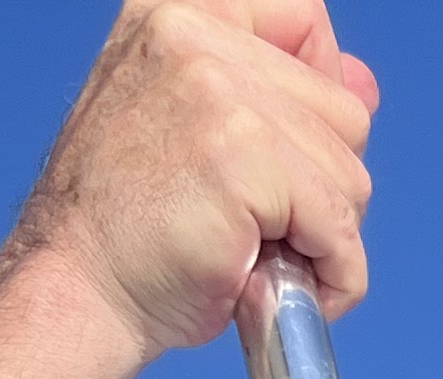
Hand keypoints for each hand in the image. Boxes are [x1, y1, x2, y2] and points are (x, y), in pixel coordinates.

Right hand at [0, 1, 381, 378]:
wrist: (79, 288)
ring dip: (322, 235)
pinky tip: (271, 284)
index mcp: (176, 12)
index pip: (302, 15)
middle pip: (343, 112)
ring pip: (350, 174)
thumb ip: (275, 93)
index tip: (287, 147)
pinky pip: (340, 227)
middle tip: (256, 221)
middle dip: (321, 184)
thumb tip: (363, 85)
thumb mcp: (196, 126)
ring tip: (253, 253)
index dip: (320, 86)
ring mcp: (218, 94)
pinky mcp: (244, 160)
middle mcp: (193, 35)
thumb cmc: (128, 225)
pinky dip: (330, 274)